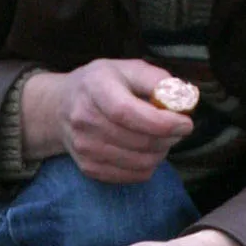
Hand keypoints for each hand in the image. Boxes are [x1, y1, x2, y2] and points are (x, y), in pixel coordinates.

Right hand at [21, 60, 193, 182]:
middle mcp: (84, 119)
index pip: (127, 112)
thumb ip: (156, 80)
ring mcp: (84, 147)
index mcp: (95, 87)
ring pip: (140, 162)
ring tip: (161, 138)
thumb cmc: (103, 84)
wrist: (60, 107)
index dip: (161, 122)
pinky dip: (149, 165)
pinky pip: (133, 176)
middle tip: (178, 129)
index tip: (185, 123)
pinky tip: (146, 150)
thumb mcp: (128, 69)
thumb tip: (181, 102)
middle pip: (138, 141)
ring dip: (161, 152)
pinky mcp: (89, 168)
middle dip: (169, 137)